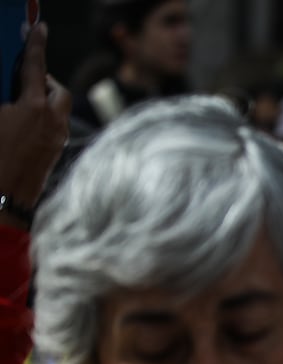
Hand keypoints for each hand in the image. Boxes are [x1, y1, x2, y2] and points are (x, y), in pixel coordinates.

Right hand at [0, 23, 69, 221]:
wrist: (2, 200)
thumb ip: (3, 97)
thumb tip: (8, 90)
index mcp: (33, 108)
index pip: (35, 67)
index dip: (35, 45)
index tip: (38, 28)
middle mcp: (53, 122)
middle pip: (58, 91)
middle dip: (44, 80)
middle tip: (23, 77)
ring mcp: (57, 139)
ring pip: (60, 110)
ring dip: (46, 100)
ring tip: (22, 101)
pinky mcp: (56, 154)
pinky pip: (57, 127)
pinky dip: (46, 118)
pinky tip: (27, 124)